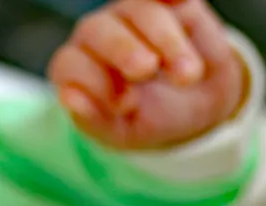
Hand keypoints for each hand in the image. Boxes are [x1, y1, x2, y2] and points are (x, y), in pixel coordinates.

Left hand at [49, 0, 246, 149]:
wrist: (197, 112)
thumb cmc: (147, 120)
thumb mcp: (121, 133)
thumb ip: (92, 119)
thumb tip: (67, 97)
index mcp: (77, 67)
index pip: (71, 64)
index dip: (95, 83)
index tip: (126, 105)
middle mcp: (98, 35)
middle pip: (98, 30)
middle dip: (122, 49)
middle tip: (145, 70)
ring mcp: (131, 14)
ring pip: (139, 11)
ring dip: (166, 41)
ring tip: (187, 76)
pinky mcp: (167, 3)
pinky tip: (182, 3)